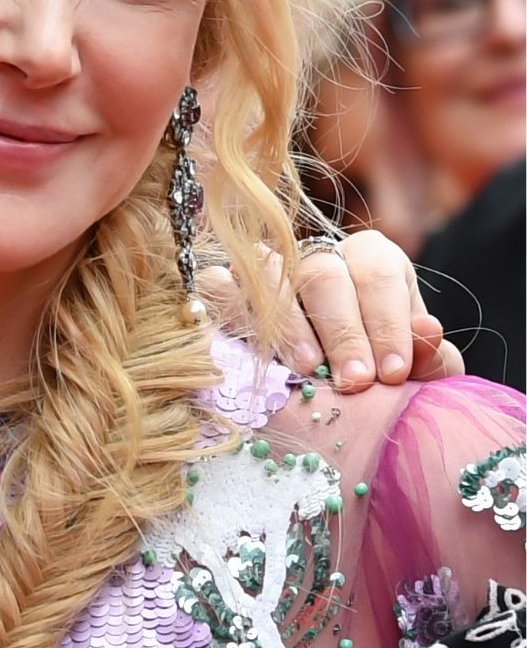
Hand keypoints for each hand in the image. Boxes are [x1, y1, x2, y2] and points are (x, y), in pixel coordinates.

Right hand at [204, 229, 465, 392]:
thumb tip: (429, 334)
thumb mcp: (409, 368)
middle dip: (343, 331)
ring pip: (269, 272)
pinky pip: (218, 284)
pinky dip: (233, 312)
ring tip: (305, 368)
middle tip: (355, 381)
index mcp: (369, 260)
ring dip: (288, 323)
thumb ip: (428, 357)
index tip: (394, 373)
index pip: (378, 272)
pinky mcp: (221, 284)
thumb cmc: (369, 374)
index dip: (387, 321)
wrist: (321, 392)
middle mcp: (316, 255)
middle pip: (323, 274)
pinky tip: (255, 351)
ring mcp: (262, 266)